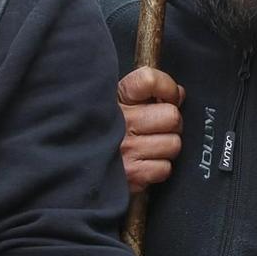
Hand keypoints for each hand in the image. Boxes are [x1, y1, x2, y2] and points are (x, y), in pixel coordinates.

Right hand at [117, 66, 184, 192]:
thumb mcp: (120, 103)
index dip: (167, 88)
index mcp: (118, 97)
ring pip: (173, 144)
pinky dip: (158, 168)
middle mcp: (120, 121)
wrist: (78, 163)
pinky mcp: (130, 175)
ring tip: (149, 147)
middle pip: (172, 116)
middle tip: (157, 128)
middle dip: (171, 124)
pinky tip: (143, 163)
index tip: (169, 97)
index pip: (150, 80)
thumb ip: (149, 92)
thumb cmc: (106, 129)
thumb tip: (178, 94)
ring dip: (166, 148)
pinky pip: (164, 168)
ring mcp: (125, 149)